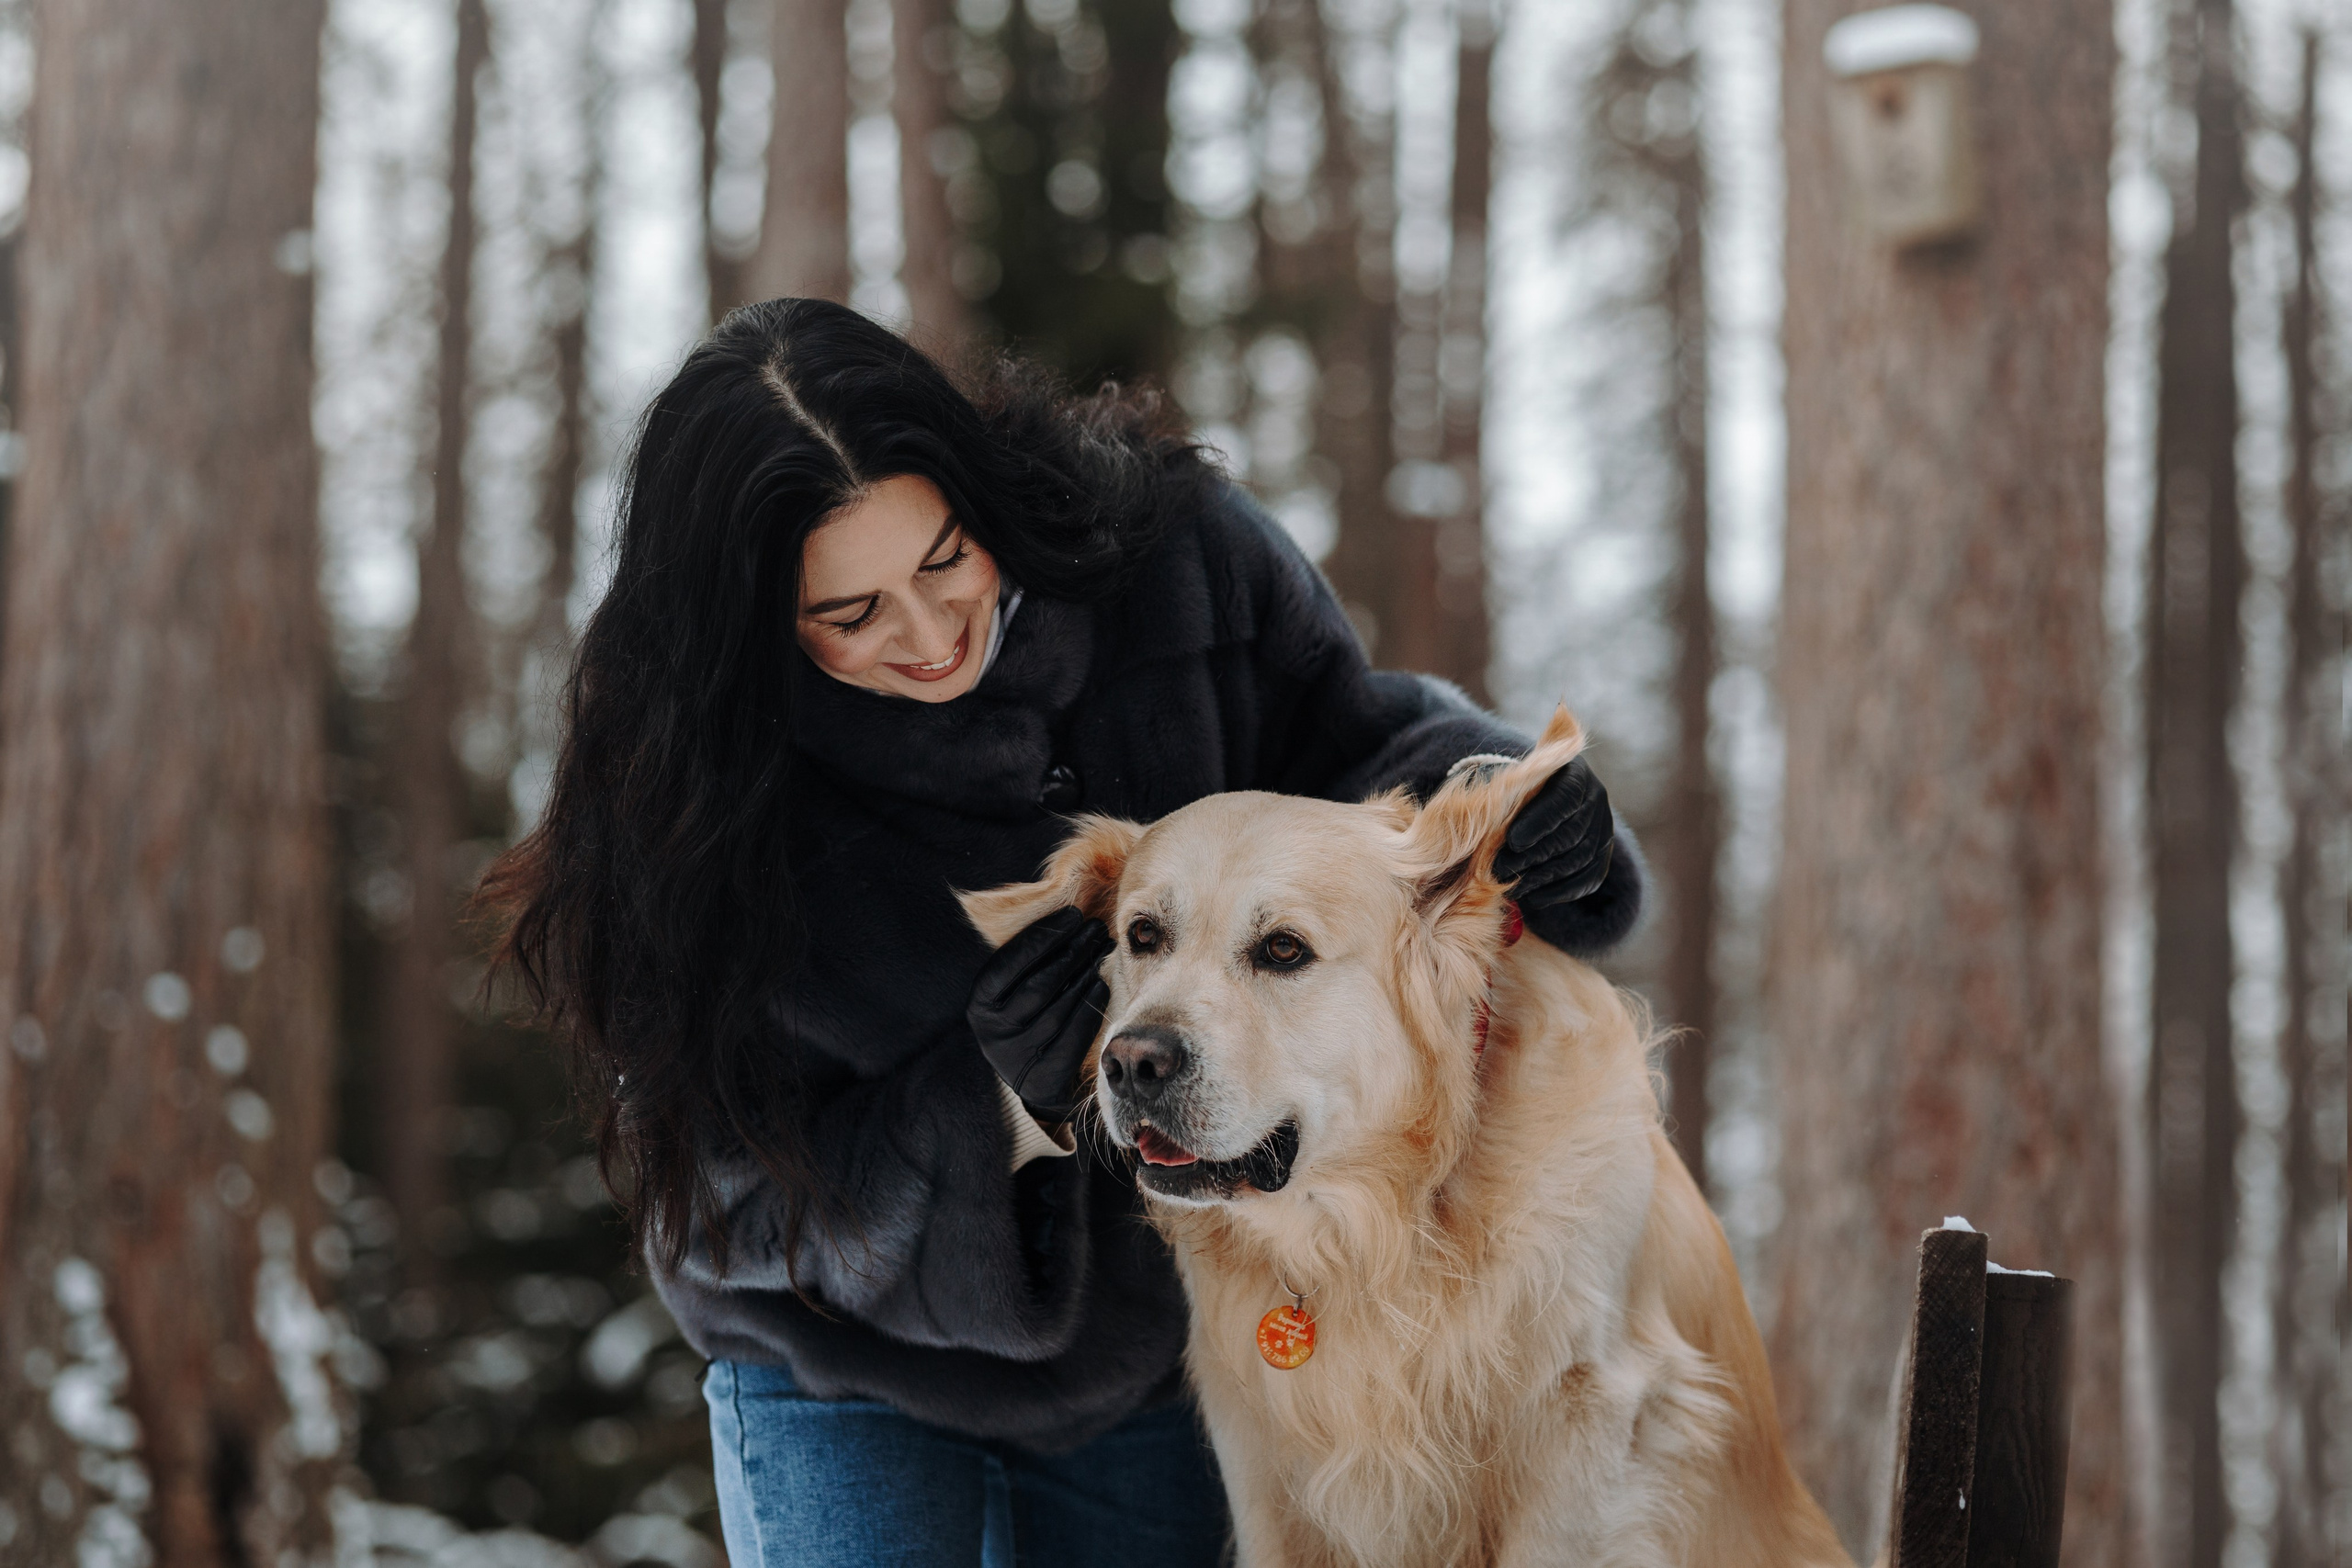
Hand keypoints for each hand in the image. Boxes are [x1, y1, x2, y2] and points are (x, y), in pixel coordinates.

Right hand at [969, 906, 1115, 1123]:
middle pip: (1039, 984)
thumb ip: (1028, 961)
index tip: (1073, 915)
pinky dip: (1090, 1004)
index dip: (1043, 937)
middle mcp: (994, 1031)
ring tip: (1102, 950)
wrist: (1031, 1076)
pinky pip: (1074, 1033)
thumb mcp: (1013, 992)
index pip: (1009, 963)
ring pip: (1059, 1008)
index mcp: (980, 1003)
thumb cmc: (1026, 1017)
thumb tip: (1069, 916)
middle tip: (1096, 929)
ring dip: (1086, 973)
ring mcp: (1019, 1056)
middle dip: (1072, 951)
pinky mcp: (1045, 1074)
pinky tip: (1101, 983)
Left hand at [1491, 755, 1614, 921]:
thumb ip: (1506, 796)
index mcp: (1574, 772)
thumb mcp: (1513, 781)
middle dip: (1535, 856)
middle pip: (1571, 833)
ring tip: (1512, 888)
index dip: (1539, 823)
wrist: (1544, 793)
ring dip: (1544, 877)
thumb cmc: (1519, 787)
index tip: (1512, 842)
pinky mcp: (1603, 853)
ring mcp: (1604, 826)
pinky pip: (1589, 878)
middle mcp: (1596, 797)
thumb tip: (1486, 826)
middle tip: (1501, 871)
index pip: (1563, 799)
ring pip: (1580, 858)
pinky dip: (1560, 892)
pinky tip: (1533, 899)